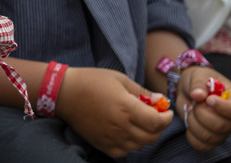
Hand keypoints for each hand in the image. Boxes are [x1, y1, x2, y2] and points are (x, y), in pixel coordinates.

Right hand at [56, 67, 172, 157]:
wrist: (64, 93)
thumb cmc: (91, 81)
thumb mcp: (119, 79)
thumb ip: (141, 92)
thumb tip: (161, 101)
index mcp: (126, 108)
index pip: (157, 122)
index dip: (167, 118)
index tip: (167, 112)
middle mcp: (121, 126)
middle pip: (152, 137)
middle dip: (158, 128)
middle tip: (155, 117)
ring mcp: (111, 137)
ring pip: (140, 145)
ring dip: (145, 136)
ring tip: (139, 123)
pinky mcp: (102, 144)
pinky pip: (124, 152)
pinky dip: (130, 145)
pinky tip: (125, 132)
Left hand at [176, 67, 230, 151]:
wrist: (187, 89)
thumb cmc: (198, 80)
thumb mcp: (198, 75)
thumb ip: (198, 84)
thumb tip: (198, 95)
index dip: (221, 107)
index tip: (208, 99)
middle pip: (221, 126)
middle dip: (201, 114)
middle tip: (194, 103)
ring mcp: (223, 131)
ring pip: (210, 137)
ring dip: (194, 123)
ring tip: (190, 110)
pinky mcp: (211, 139)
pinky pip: (203, 146)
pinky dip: (192, 136)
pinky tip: (189, 122)